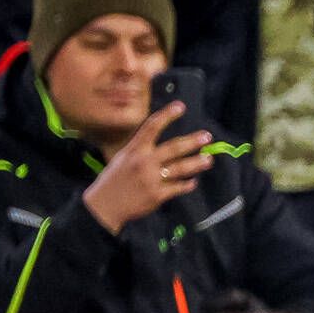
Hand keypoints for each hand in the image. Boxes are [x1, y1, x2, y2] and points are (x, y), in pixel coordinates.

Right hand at [81, 103, 212, 231]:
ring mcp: (151, 179)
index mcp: (134, 150)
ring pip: (180, 168)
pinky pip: (177, 188)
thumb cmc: (115, 179)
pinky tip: (193, 182)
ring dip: (196, 163)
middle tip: (207, 137)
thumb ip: (143, 150)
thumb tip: (166, 145)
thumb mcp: (123, 158)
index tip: (181, 106)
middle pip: (173, 148)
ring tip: (208, 159)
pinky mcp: (156, 195)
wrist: (105, 205)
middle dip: (192, 142)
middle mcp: (143, 162)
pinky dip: (187, 184)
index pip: (152, 127)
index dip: (167, 116)